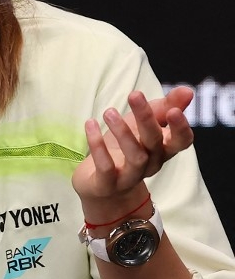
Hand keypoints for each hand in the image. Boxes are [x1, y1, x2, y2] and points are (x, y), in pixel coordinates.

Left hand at [72, 87, 194, 211]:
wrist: (103, 188)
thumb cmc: (125, 149)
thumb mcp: (142, 124)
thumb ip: (164, 107)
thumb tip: (187, 90)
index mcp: (162, 149)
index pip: (181, 141)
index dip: (180, 128)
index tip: (174, 110)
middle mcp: (151, 163)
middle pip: (154, 142)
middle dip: (146, 118)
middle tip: (134, 94)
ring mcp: (130, 176)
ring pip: (135, 157)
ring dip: (123, 132)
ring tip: (109, 111)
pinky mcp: (107, 184)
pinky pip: (106, 167)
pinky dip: (98, 146)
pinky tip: (90, 124)